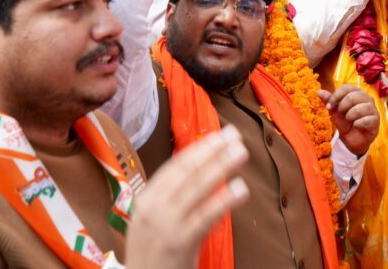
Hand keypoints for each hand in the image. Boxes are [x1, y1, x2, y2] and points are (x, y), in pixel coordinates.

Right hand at [127, 126, 248, 268]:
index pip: (175, 166)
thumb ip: (173, 197)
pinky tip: (242, 189)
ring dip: (222, 166)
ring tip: (241, 153)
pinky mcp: (179, 242)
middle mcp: (153, 207)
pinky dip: (224, 200)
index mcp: (146, 198)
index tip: (218, 136)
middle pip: (187, 172)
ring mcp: (165, 224)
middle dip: (213, 151)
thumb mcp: (153, 220)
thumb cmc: (153, 252)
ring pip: (198, 188)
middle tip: (234, 136)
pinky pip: (206, 216)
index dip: (199, 149)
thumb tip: (204, 169)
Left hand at [321, 85, 379, 156]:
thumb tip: (319, 91)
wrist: (351, 138)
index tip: (329, 107)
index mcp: (357, 92)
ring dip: (350, 115)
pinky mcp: (376, 121)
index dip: (336, 96)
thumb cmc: (345, 121)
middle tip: (340, 114)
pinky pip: (367, 120)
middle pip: (353, 97)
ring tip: (349, 120)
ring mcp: (373, 109)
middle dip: (342, 106)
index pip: (346, 88)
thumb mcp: (335, 111)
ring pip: (361, 108)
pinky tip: (356, 126)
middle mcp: (367, 98)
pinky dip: (358, 124)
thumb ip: (329, 101)